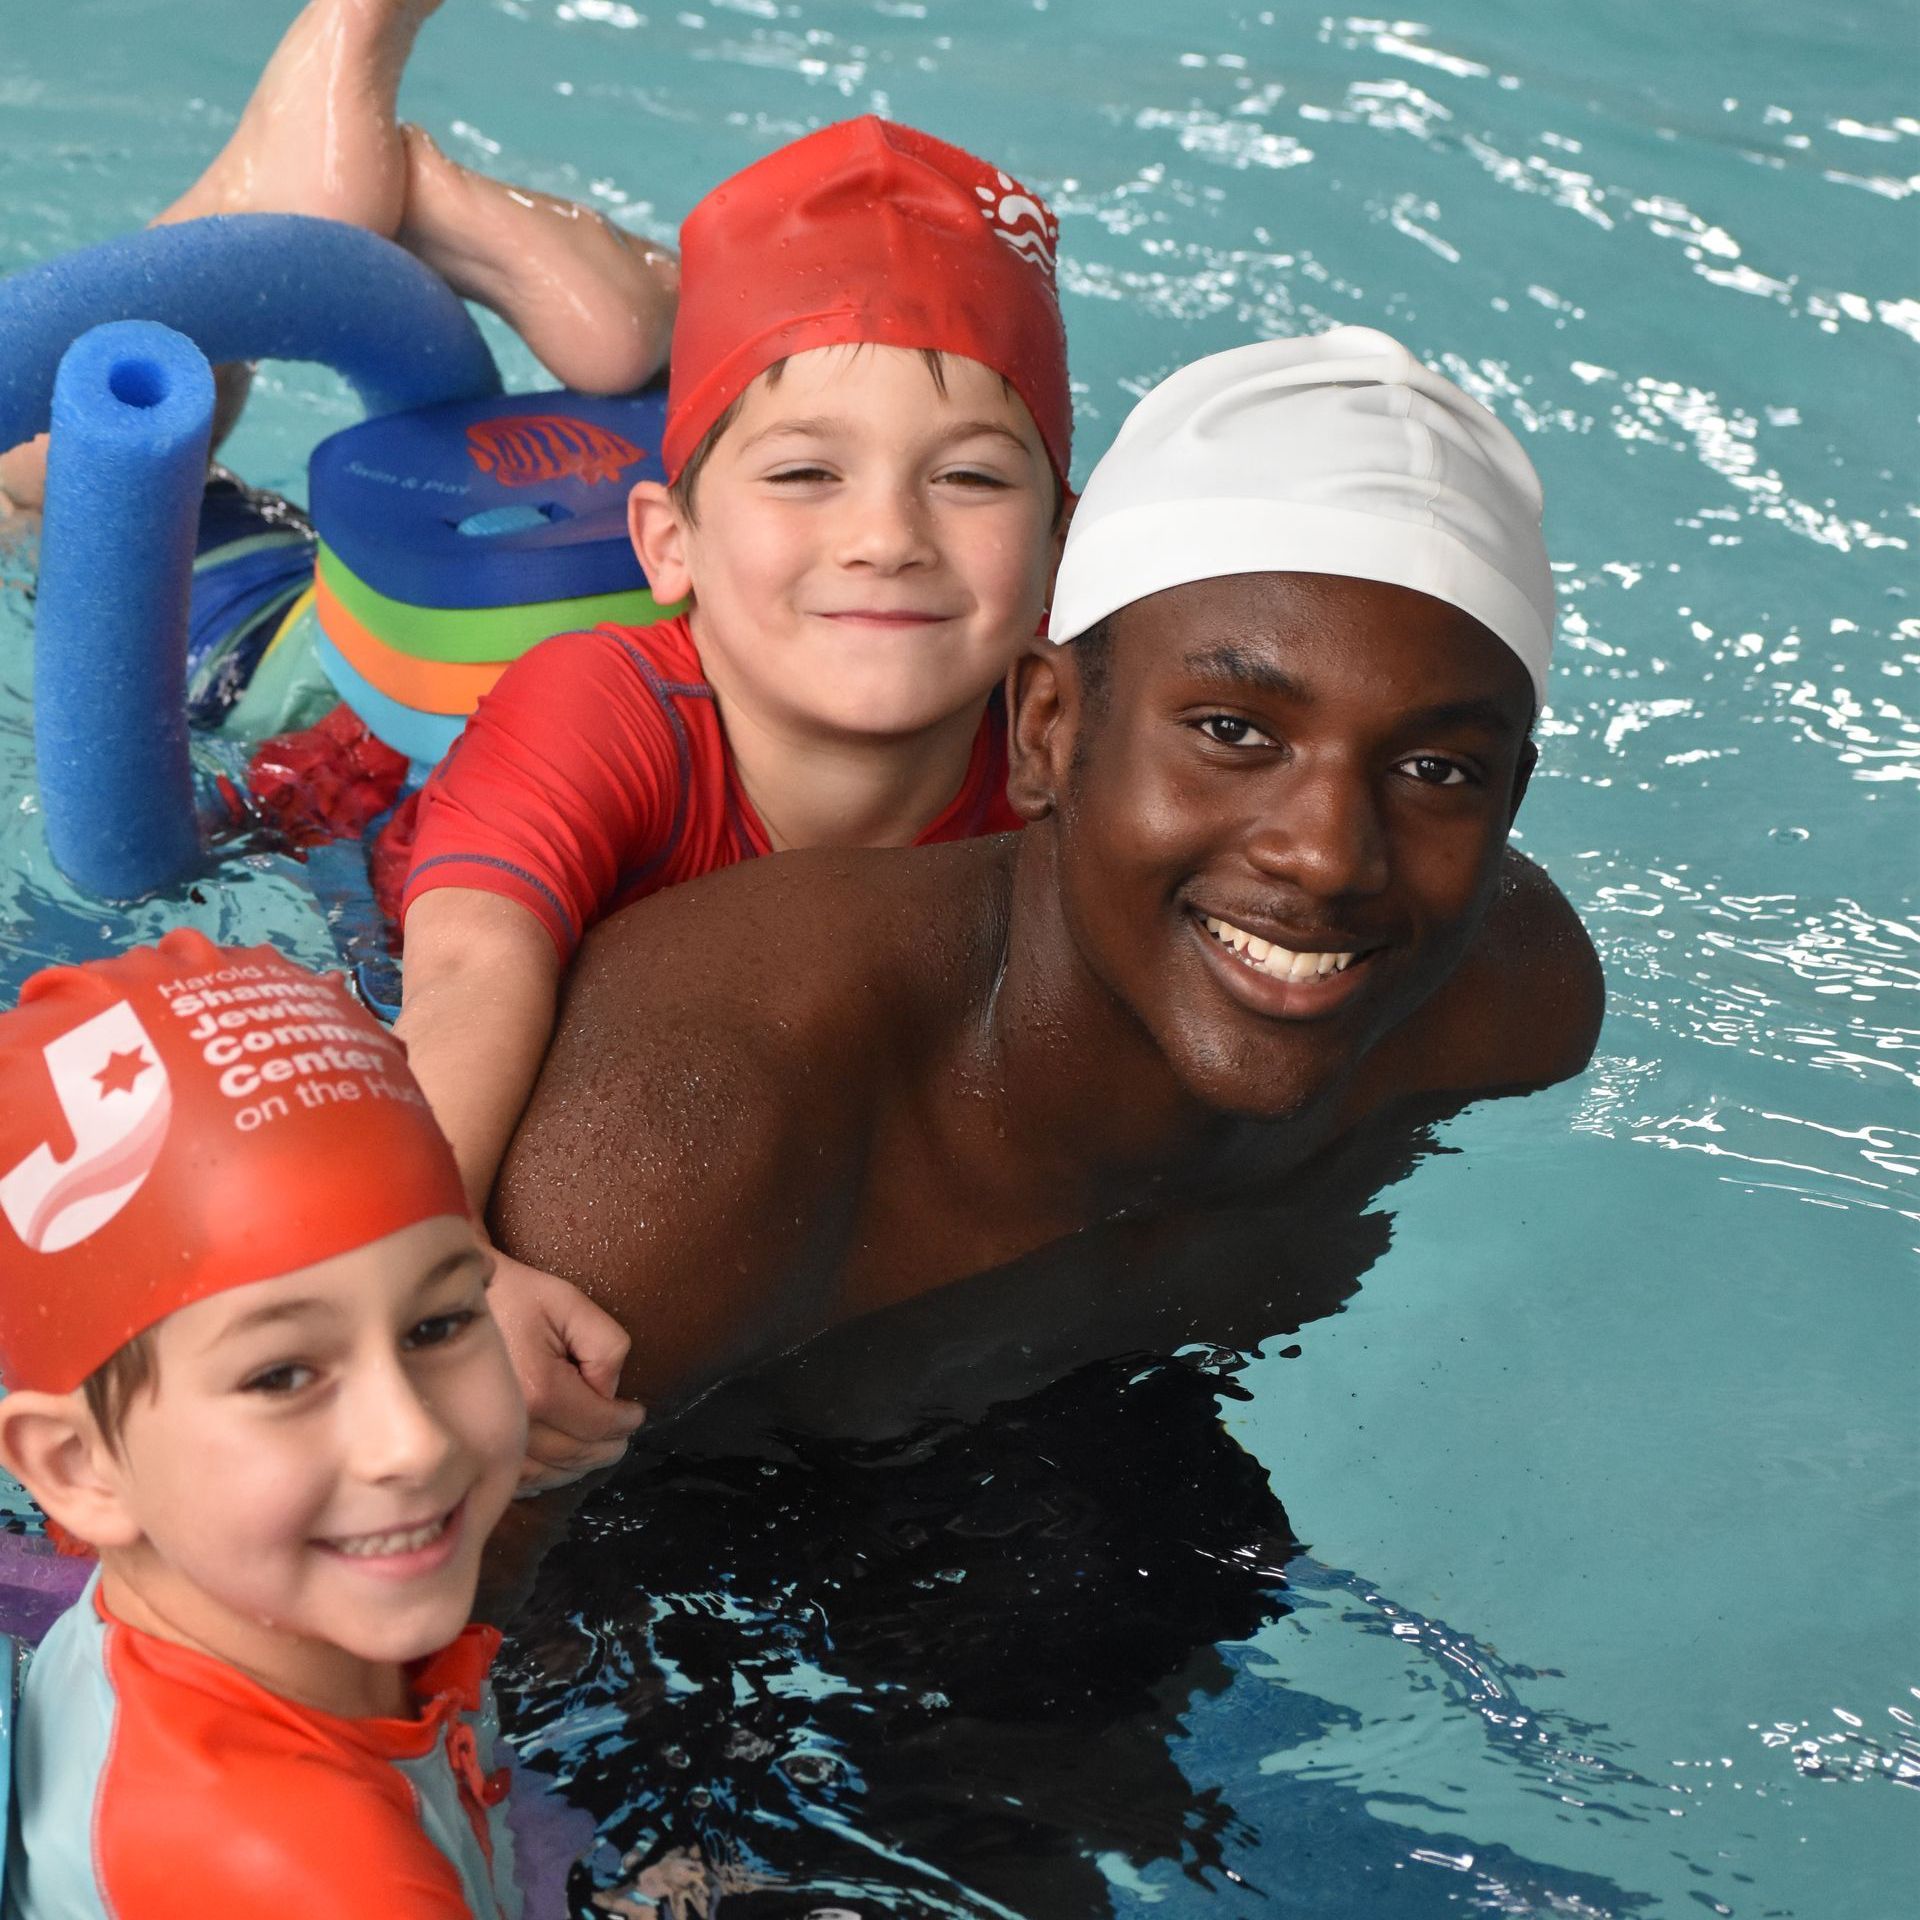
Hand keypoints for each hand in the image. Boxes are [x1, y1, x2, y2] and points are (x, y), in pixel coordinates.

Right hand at [485, 1251, 646, 1493]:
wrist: (445, 1305)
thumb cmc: (512, 1297)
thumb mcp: (570, 1304)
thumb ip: (605, 1346)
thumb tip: (609, 1393)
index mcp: (539, 1388)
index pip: (598, 1424)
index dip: (625, 1422)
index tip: (636, 1416)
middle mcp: (512, 1424)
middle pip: (576, 1455)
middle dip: (608, 1447)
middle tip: (622, 1437)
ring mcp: (487, 1444)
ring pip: (549, 1474)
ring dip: (579, 1466)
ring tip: (596, 1448)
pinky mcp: (471, 1450)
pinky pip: (516, 1480)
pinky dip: (545, 1476)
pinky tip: (558, 1462)